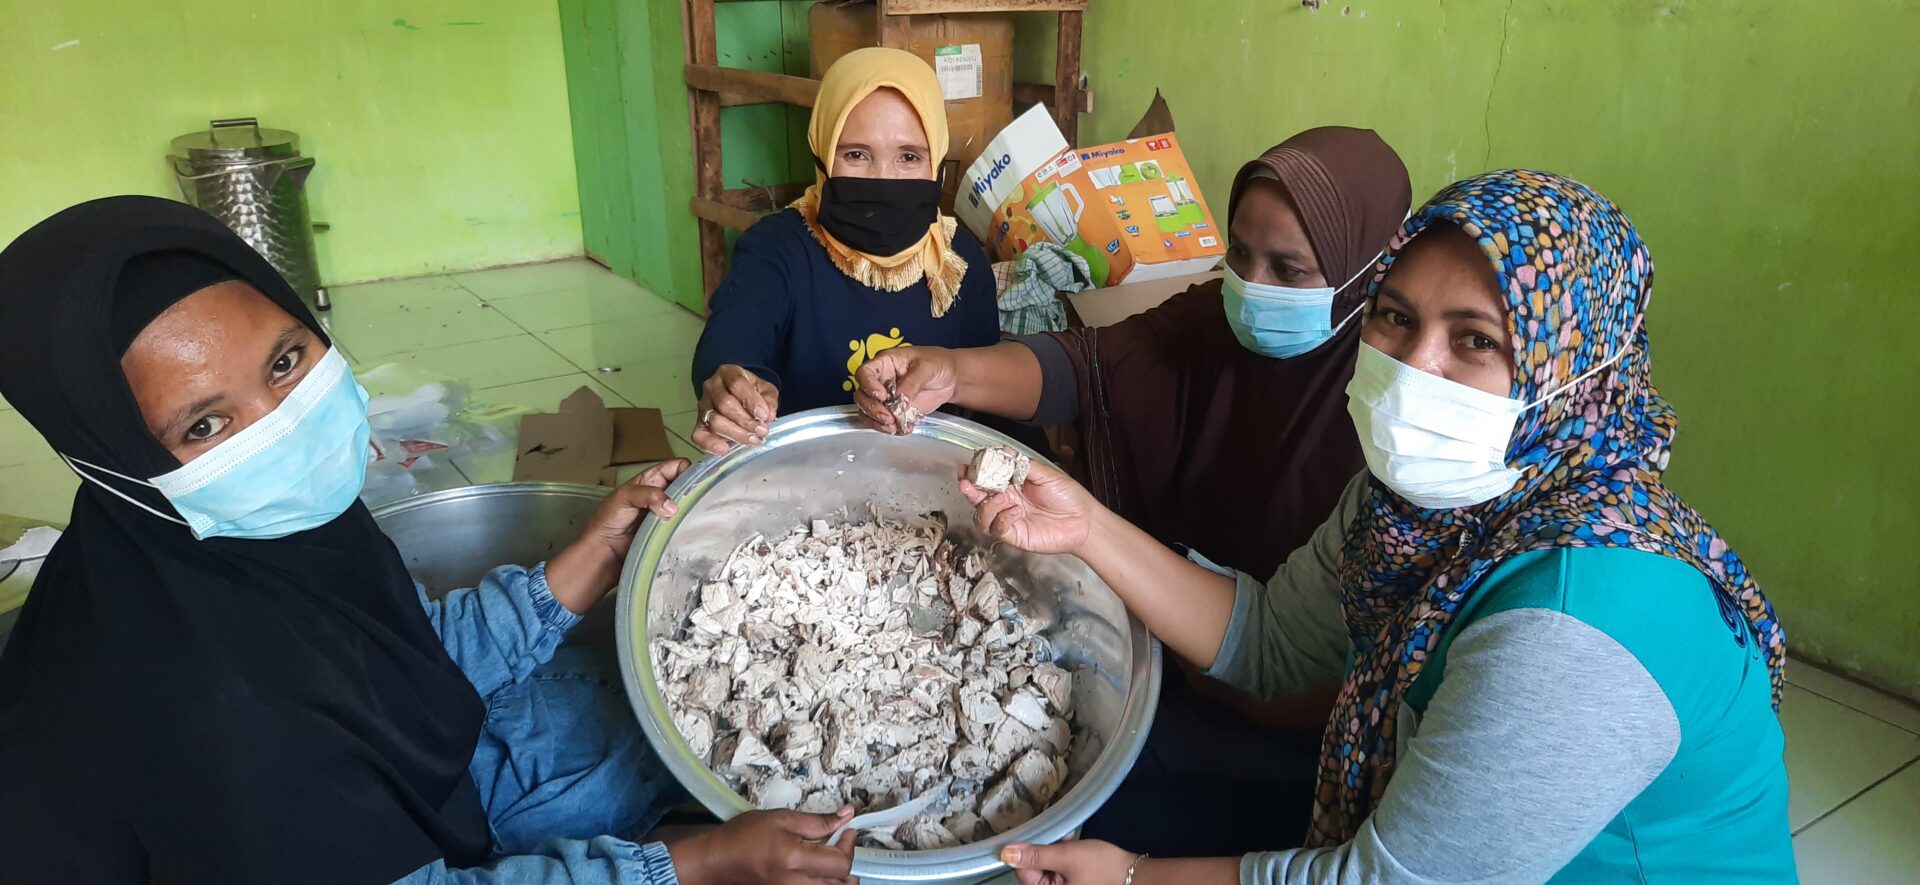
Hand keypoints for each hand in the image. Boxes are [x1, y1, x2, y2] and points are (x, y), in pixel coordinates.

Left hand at [545, 459, 687, 613]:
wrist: (603, 552)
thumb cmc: (607, 520)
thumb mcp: (624, 497)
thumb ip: (648, 494)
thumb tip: (673, 506)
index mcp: (651, 479)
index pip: (677, 466)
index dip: (687, 470)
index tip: (695, 482)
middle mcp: (662, 494)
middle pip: (687, 485)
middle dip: (694, 490)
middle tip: (698, 501)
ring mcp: (667, 514)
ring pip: (689, 505)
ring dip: (693, 509)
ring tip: (697, 516)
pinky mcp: (670, 531)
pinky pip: (685, 525)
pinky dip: (689, 525)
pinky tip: (691, 528)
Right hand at [671, 807, 857, 884]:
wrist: (717, 860)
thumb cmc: (743, 836)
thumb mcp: (781, 819)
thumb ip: (817, 821)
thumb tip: (846, 815)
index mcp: (796, 861)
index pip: (842, 863)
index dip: (850, 845)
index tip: (847, 830)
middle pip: (843, 884)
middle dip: (848, 863)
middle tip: (840, 845)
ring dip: (838, 876)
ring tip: (828, 858)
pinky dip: (823, 883)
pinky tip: (815, 869)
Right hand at [695, 365, 778, 454]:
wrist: (735, 394)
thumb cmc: (750, 391)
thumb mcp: (764, 389)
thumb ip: (768, 400)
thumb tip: (769, 415)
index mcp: (728, 373)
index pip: (737, 384)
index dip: (751, 401)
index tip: (764, 416)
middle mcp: (712, 387)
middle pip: (725, 404)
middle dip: (746, 421)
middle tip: (761, 431)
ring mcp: (703, 405)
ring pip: (715, 420)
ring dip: (735, 433)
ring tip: (752, 440)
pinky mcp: (699, 422)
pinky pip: (698, 435)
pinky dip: (710, 444)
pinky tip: (724, 449)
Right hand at [853, 346, 956, 433]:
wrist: (952, 378)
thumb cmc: (938, 363)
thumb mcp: (927, 367)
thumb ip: (912, 382)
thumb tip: (899, 398)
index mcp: (885, 363)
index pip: (865, 372)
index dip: (868, 385)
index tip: (882, 396)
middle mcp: (881, 380)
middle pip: (862, 395)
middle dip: (872, 409)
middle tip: (888, 416)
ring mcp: (887, 398)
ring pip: (869, 411)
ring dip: (877, 422)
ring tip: (893, 427)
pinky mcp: (895, 411)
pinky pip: (884, 422)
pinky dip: (890, 428)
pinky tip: (902, 429)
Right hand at [959, 458, 1095, 555]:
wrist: (1084, 520)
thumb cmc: (1068, 496)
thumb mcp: (1046, 474)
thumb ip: (1023, 465)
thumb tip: (1004, 451)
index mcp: (1012, 484)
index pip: (986, 478)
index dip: (973, 473)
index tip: (966, 467)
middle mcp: (1006, 501)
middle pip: (977, 497)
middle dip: (968, 489)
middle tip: (966, 483)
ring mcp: (1008, 518)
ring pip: (981, 515)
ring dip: (985, 505)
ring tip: (1001, 498)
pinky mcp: (1014, 534)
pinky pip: (996, 528)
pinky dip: (1002, 518)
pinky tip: (1015, 511)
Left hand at [1002, 840, 1137, 884]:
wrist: (1134, 875)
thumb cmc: (1101, 866)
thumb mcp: (1066, 856)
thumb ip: (1034, 856)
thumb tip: (1004, 854)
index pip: (1022, 872)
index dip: (1031, 853)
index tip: (1047, 839)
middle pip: (1032, 871)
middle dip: (1044, 852)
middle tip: (1063, 841)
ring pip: (1044, 869)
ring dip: (1053, 854)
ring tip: (1070, 844)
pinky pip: (1056, 873)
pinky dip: (1062, 860)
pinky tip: (1074, 851)